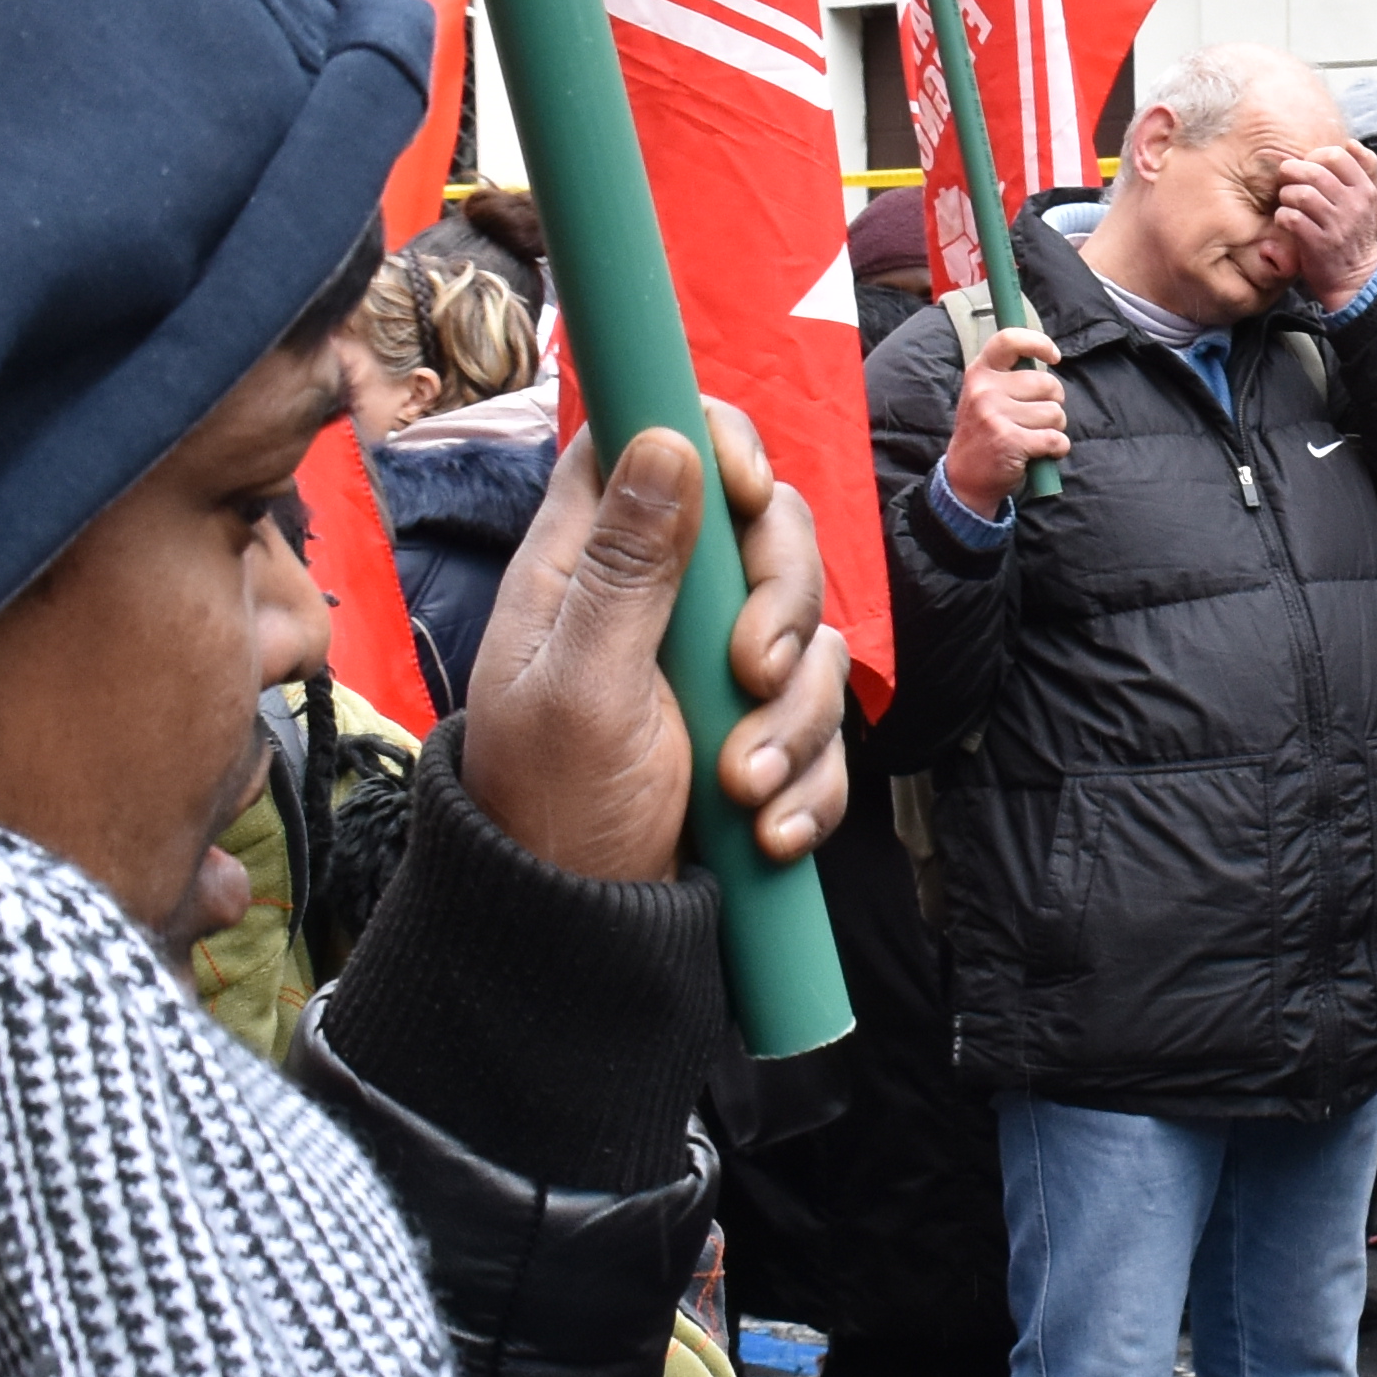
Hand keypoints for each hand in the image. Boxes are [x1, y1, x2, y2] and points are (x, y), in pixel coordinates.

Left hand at [460, 401, 857, 883]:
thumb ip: (624, 567)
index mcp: (589, 568)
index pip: (652, 444)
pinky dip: (814, 778)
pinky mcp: (761, 734)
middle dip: (782, 602)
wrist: (577, 938)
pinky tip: (770, 831)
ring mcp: (716, 669)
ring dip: (797, 716)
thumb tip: (670, 439)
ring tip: (742, 788)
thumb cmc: (548, 809)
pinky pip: (829, 726)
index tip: (746, 492)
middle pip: (764, 530)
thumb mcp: (578, 684)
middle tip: (750, 673)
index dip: (713, 441)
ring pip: (814, 634)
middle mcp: (659, 603)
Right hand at [938, 324, 1068, 518]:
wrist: (964, 479)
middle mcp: (984, 390)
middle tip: (1036, 419)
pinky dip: (1058, 448)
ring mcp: (994, 415)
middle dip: (1054, 403)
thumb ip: (1010, 376)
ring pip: (1055, 413)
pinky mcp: (1009, 441)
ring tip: (1034, 438)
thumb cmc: (986, 433)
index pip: (1009, 340)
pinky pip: (1055, 439)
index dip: (1038, 343)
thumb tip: (1047, 356)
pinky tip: (1042, 453)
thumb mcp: (985, 396)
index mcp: (979, 373)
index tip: (1054, 357)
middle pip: (1048, 384)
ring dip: (1054, 429)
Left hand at [1264, 141, 1376, 306]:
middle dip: (1294, 171)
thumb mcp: (1372, 202)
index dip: (1316, 156)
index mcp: (1366, 191)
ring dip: (1287, 194)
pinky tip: (1286, 220)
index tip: (1308, 166)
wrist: (1357, 279)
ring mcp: (1336, 225)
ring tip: (1287, 201)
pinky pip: (1291, 218)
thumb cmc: (1359, 235)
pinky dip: (1283, 216)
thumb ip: (1368, 170)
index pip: (1338, 156)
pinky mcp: (1318, 244)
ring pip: (1301, 194)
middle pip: (1315, 172)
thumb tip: (1352, 143)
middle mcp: (1353, 206)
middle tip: (1287, 178)